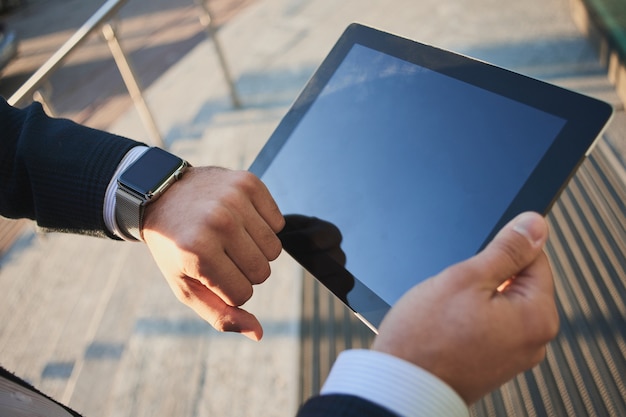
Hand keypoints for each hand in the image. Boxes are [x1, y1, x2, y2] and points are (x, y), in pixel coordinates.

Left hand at [142, 167, 284, 340]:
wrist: (161, 194)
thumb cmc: (175, 246)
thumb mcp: (186, 286)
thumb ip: (220, 315)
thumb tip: (258, 333)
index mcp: (198, 252)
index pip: (243, 294)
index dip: (229, 289)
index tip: (209, 272)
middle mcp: (218, 222)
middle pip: (262, 272)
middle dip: (244, 270)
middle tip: (221, 254)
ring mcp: (235, 199)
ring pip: (275, 249)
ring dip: (256, 249)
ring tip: (230, 237)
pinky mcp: (249, 182)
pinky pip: (279, 222)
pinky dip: (264, 226)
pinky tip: (240, 219)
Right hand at [371, 212, 558, 403]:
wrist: (402, 384)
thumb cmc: (425, 339)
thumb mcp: (465, 278)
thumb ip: (506, 249)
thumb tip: (535, 225)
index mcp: (537, 317)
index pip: (535, 258)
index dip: (501, 250)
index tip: (476, 258)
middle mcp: (534, 341)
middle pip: (519, 283)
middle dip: (486, 276)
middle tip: (456, 288)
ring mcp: (515, 356)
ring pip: (500, 303)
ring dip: (476, 297)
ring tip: (448, 310)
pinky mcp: (495, 364)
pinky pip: (490, 326)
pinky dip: (471, 319)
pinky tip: (447, 325)